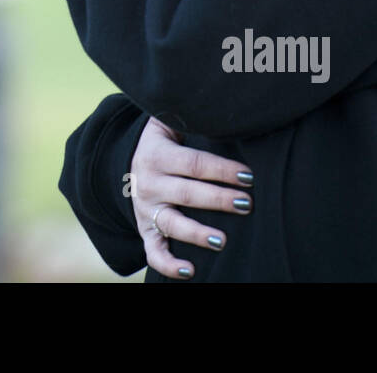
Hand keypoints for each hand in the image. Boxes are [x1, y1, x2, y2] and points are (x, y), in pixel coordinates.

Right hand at [130, 116, 253, 279]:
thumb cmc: (163, 143)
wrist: (128, 164)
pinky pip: (153, 251)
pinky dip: (169, 264)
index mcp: (156, 155)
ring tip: (222, 241)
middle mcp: (148, 183)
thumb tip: (221, 106)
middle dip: (218, 199)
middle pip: (187, 193)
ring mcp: (146, 209)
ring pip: (172, 223)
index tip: (248, 176)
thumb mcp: (166, 124)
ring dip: (198, 233)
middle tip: (247, 203)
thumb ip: (187, 118)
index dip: (222, 169)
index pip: (194, 164)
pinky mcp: (146, 230)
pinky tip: (190, 271)